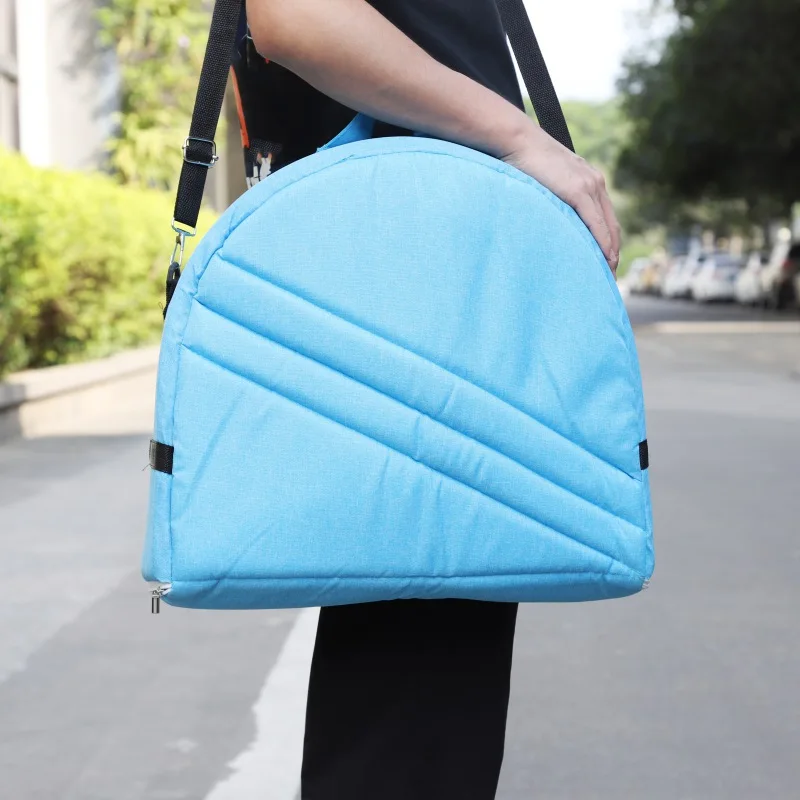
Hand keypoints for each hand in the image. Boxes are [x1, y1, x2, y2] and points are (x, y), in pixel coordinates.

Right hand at [500, 123, 620, 276]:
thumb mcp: (542, 179)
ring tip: (608, 273)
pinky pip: (596, 223)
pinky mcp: (579, 191)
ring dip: (610, 251)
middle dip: (613, 250)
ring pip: (608, 226)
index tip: (606, 259)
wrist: (516, 139)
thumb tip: (542, 213)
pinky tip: (604, 259)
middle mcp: (594, 182)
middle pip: (612, 224)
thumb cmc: (522, 158)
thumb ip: (550, 195)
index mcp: (587, 179)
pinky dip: (603, 243)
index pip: (604, 216)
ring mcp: (589, 185)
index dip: (608, 239)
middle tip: (609, 274)